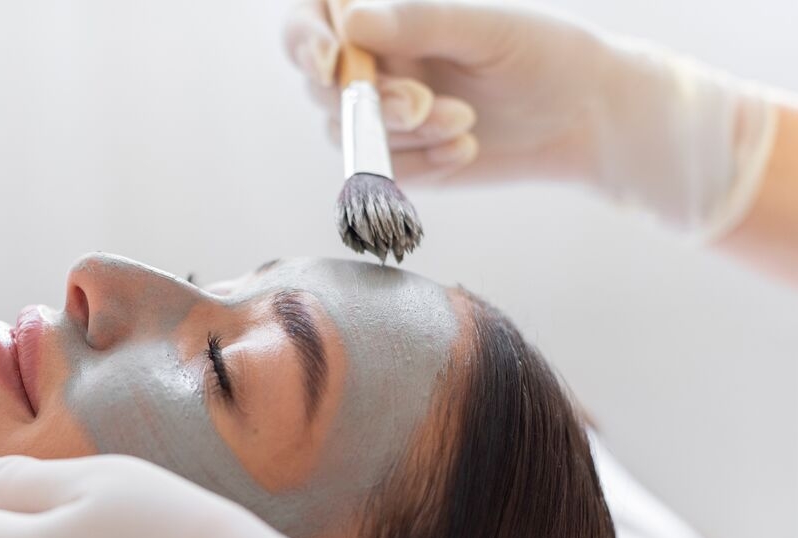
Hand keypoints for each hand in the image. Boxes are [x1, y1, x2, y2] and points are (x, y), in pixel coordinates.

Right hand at [285, 0, 776, 234]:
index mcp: (384, 12)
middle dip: (368, 101)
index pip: (309, 20)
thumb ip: (419, 20)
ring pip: (347, 133)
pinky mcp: (399, 157)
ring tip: (464, 123)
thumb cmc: (546, 54)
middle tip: (423, 103)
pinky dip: (420, 164)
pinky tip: (465, 148)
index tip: (331, 60)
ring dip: (401, 136)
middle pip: (321, 85)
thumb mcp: (488, 30)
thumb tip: (349, 20)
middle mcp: (372, 60)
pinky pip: (379, 170)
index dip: (305, 40)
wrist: (584, 119)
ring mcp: (381, 113)